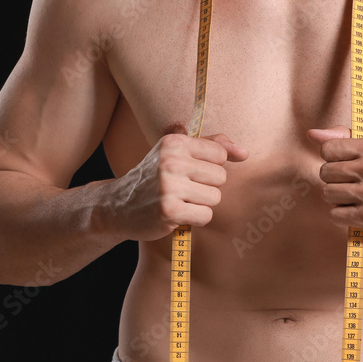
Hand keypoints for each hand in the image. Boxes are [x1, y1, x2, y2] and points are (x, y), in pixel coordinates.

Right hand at [109, 132, 247, 241]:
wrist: (118, 206)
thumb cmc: (155, 177)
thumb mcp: (178, 153)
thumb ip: (212, 146)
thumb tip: (244, 153)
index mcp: (174, 142)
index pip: (219, 153)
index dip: (210, 166)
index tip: (191, 171)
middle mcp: (171, 161)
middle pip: (220, 177)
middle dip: (207, 186)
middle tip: (183, 189)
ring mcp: (169, 186)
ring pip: (215, 197)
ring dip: (201, 204)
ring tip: (180, 201)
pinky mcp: (170, 210)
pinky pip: (205, 215)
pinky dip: (195, 218)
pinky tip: (178, 214)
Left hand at [308, 125, 362, 244]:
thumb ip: (345, 139)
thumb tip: (312, 134)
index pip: (328, 149)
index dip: (333, 159)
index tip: (348, 165)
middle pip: (325, 173)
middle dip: (336, 181)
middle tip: (357, 185)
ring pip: (327, 194)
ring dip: (339, 200)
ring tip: (360, 199)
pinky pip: (334, 214)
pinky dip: (344, 217)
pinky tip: (361, 213)